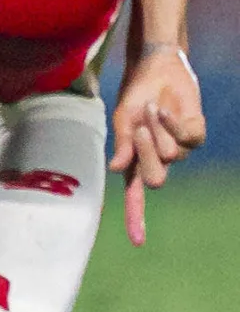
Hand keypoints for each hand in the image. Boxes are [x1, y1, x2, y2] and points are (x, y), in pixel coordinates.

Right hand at [111, 43, 204, 246]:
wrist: (157, 69)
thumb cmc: (134, 94)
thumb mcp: (122, 119)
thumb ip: (122, 144)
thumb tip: (116, 170)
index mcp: (134, 160)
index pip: (135, 196)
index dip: (136, 219)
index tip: (138, 242)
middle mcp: (158, 159)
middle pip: (155, 179)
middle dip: (146, 154)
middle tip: (139, 130)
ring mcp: (179, 148)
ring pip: (172, 155)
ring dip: (158, 130)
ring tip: (151, 109)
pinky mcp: (196, 134)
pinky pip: (189, 139)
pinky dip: (173, 122)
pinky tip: (165, 110)